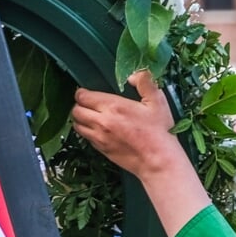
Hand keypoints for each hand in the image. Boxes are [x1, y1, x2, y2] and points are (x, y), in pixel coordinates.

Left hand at [71, 70, 211, 236]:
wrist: (157, 161)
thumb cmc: (159, 131)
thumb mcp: (157, 101)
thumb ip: (144, 82)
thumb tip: (132, 75)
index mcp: (113, 107)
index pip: (83, 97)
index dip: (82, 93)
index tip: (86, 92)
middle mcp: (101, 122)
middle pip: (76, 111)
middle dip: (79, 105)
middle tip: (87, 103)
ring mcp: (99, 138)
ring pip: (77, 125)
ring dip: (80, 119)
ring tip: (89, 115)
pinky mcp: (101, 150)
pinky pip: (86, 138)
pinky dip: (87, 132)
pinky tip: (97, 129)